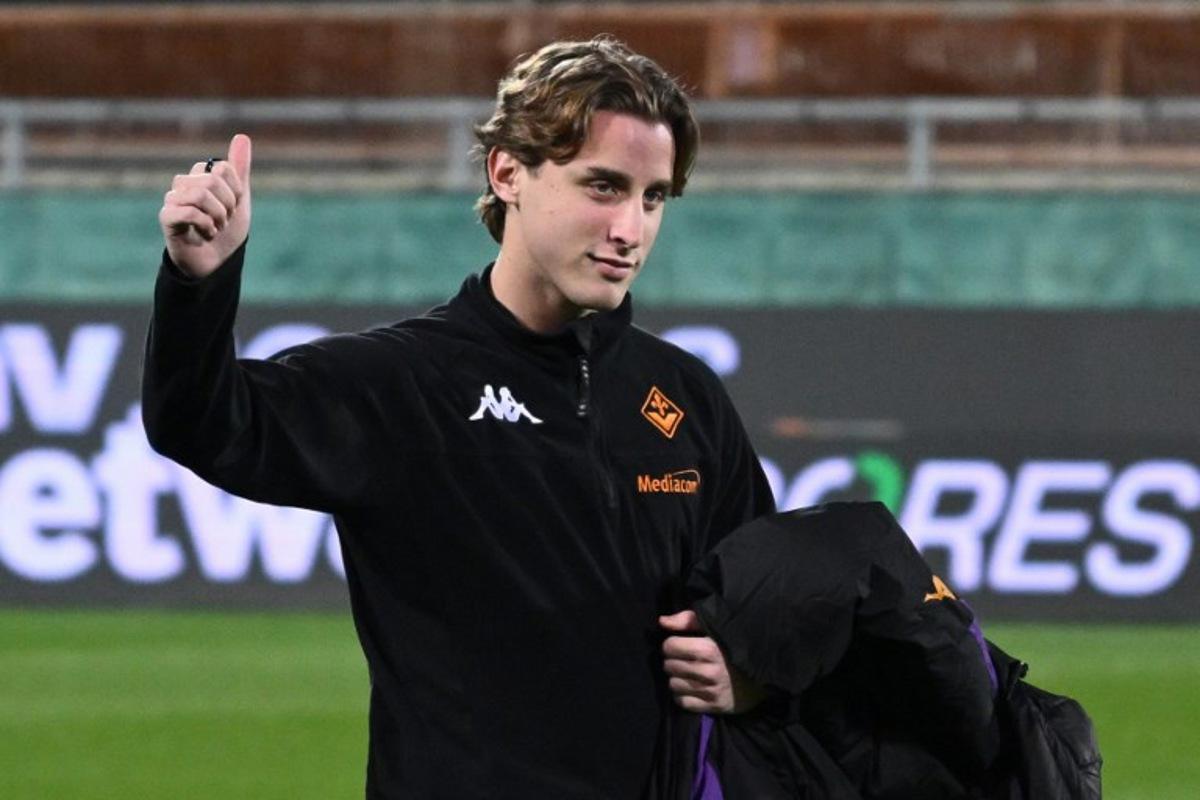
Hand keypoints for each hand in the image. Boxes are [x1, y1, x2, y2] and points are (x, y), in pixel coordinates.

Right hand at [158, 133, 252, 277]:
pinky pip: (187, 211)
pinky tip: (205, 234)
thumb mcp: (239, 199)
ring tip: (216, 227)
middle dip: (227, 204)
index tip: (234, 207)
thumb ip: (240, 170)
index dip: (235, 190)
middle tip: (225, 220)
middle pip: (211, 179)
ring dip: (217, 216)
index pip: (222, 168)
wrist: (218, 263)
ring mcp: (172, 200)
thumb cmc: (226, 231)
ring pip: (199, 193)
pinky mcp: (166, 218)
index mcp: (200, 176)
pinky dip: (204, 224)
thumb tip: (242, 136)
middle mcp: (183, 184)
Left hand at [659, 610, 766, 713]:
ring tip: (688, 674)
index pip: (670, 646)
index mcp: (709, 649)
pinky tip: (691, 688)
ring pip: (673, 684)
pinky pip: (682, 702)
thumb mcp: (715, 627)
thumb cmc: (735, 647)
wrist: (763, 675)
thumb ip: (688, 620)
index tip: (680, 645)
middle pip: (669, 666)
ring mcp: (711, 691)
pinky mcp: (714, 706)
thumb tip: (661, 622)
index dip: (672, 644)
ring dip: (677, 678)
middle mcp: (709, 671)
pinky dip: (683, 695)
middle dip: (673, 661)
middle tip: (683, 660)